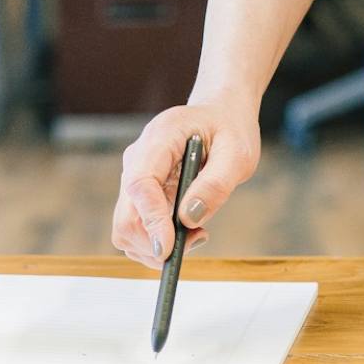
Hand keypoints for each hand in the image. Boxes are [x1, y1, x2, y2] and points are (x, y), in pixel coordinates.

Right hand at [111, 99, 261, 269]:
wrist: (218, 115)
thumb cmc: (229, 129)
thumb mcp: (237, 153)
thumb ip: (215, 184)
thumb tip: (189, 219)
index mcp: (159, 139)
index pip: (140, 184)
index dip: (151, 220)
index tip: (168, 248)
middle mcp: (137, 160)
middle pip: (126, 216)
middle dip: (156, 242)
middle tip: (199, 238)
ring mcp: (134, 178)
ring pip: (127, 230)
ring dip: (159, 245)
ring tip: (197, 231)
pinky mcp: (139, 195)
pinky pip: (137, 230)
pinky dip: (159, 242)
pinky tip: (187, 229)